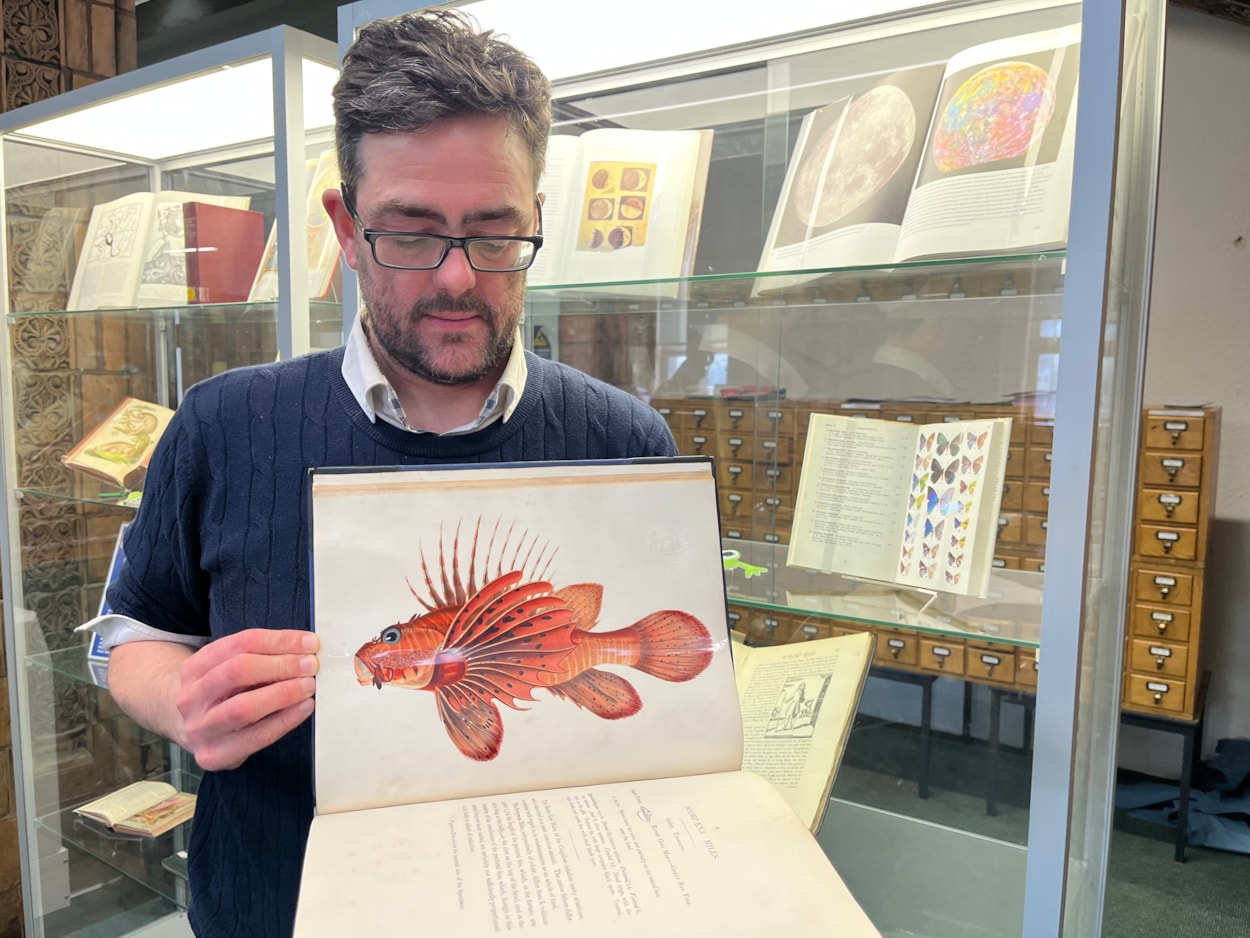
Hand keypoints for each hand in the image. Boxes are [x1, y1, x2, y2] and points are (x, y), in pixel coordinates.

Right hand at [176, 629, 319, 770]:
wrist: (190, 731)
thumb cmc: (220, 695)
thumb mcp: (227, 669)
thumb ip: (260, 656)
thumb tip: (304, 648)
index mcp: (194, 667)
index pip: (241, 644)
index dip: (279, 640)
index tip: (309, 643)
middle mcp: (192, 697)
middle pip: (238, 671)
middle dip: (281, 666)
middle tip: (310, 665)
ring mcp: (200, 728)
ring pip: (243, 707)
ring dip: (283, 693)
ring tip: (308, 686)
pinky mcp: (213, 755)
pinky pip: (256, 736)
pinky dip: (285, 720)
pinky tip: (304, 708)